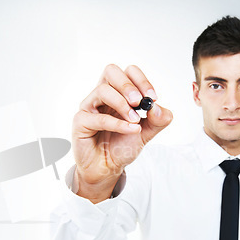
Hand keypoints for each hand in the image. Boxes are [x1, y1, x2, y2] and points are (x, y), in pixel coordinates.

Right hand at [72, 64, 172, 201]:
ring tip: (135, 120)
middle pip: (111, 71)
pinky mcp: (81, 122)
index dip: (142, 80)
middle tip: (140, 101)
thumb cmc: (122, 146)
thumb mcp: (147, 132)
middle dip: (128, 85)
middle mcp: (102, 95)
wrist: (108, 169)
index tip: (153, 97)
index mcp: (118, 92)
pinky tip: (131, 130)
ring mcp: (89, 107)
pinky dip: (117, 124)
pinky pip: (98, 117)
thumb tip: (157, 107)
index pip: (128, 72)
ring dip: (122, 104)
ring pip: (103, 90)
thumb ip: (158, 120)